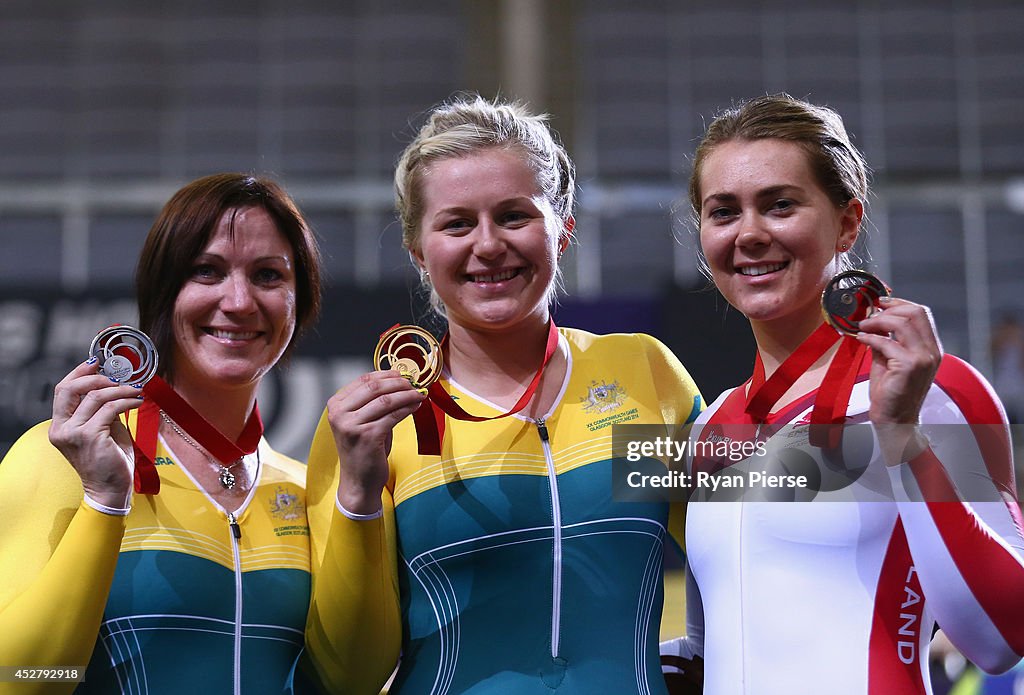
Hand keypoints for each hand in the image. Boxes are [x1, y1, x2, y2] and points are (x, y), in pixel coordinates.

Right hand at [48, 359, 144, 507]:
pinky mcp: (91, 436)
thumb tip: (113, 386)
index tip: (96, 363)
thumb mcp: (102, 430)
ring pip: (96, 396)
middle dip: (96, 378)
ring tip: (136, 391)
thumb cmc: (109, 461)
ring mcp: (74, 433)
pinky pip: (111, 409)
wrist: (110, 489)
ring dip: (120, 389)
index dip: (79, 373)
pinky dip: (127, 401)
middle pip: (69, 389)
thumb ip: (101, 410)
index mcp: (59, 426)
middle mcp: (61, 429)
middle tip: (118, 378)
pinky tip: (138, 401)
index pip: (62, 391)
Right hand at [326, 370, 425, 514]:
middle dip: (398, 382)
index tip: (403, 374)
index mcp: (336, 405)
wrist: (358, 480)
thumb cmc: (363, 449)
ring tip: (419, 393)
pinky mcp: (367, 436)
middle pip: (374, 387)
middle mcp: (339, 414)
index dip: (386, 374)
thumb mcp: (362, 420)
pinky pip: (393, 416)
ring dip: (406, 394)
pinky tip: (416, 406)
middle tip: (414, 383)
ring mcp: (352, 425)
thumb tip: (399, 381)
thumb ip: (373, 402)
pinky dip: (408, 408)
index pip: (363, 380)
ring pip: (386, 400)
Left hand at [855, 297, 941, 463]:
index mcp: (931, 347)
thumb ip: (886, 339)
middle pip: (915, 312)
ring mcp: (923, 358)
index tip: (880, 301)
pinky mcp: (910, 366)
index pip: (922, 313)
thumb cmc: (891, 390)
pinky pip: (886, 342)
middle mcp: (932, 351)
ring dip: (876, 321)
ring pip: (902, 323)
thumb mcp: (890, 358)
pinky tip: (860, 339)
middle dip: (889, 308)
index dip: (899, 302)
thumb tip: (872, 319)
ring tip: (862, 326)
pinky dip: (870, 338)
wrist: (895, 419)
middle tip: (869, 314)